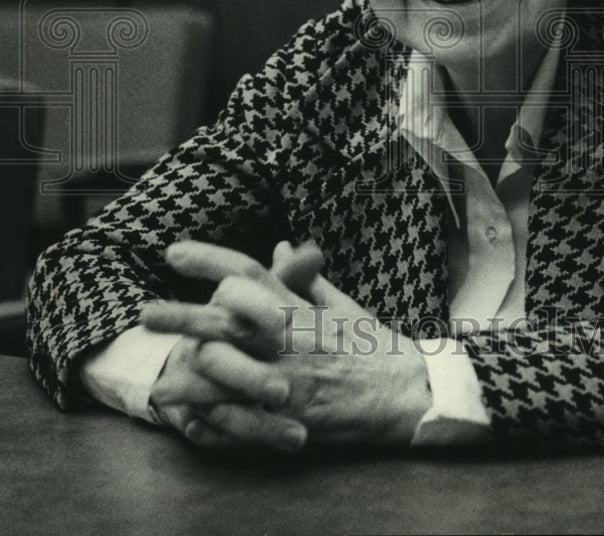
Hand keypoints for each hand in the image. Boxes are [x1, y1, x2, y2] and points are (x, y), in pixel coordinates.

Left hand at [143, 241, 431, 446]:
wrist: (404, 390)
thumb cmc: (372, 344)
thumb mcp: (339, 302)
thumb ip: (303, 276)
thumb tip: (278, 246)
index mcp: (297, 306)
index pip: (248, 272)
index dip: (209, 259)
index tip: (174, 252)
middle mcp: (287, 335)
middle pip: (225, 318)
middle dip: (183, 314)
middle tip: (146, 314)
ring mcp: (285, 374)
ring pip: (225, 364)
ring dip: (186, 365)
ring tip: (156, 369)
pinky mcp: (288, 411)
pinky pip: (237, 409)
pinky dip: (206, 408)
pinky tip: (181, 407)